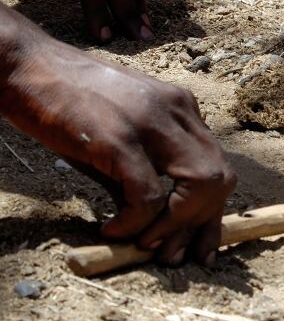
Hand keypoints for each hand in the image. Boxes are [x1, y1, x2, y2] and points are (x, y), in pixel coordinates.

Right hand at [1, 28, 235, 265]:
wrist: (26, 66)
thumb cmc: (69, 102)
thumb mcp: (121, 132)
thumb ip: (144, 170)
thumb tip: (155, 224)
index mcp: (183, 108)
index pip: (219, 166)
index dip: (212, 211)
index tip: (197, 243)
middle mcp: (178, 110)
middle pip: (220, 178)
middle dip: (202, 224)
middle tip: (174, 254)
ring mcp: (152, 121)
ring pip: (200, 185)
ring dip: (176, 226)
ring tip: (146, 245)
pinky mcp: (120, 137)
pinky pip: (149, 195)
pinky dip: (137, 223)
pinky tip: (113, 228)